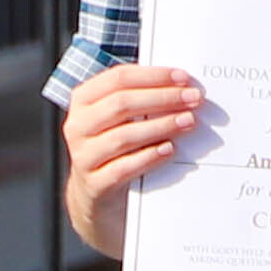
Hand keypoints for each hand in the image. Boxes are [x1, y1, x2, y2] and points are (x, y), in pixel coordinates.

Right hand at [61, 65, 203, 248]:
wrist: (96, 195)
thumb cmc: (114, 147)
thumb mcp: (118, 119)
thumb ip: (140, 99)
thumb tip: (180, 86)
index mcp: (83, 101)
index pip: (118, 78)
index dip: (153, 76)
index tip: (183, 78)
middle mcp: (77, 126)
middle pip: (121, 104)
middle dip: (162, 98)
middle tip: (192, 99)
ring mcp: (83, 156)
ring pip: (123, 136)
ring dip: (160, 126)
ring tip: (187, 121)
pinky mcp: (94, 184)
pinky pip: (123, 168)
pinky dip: (149, 157)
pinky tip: (169, 150)